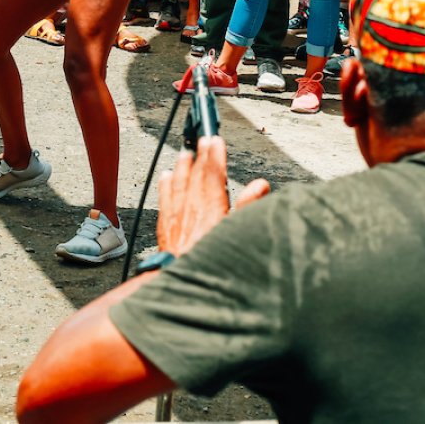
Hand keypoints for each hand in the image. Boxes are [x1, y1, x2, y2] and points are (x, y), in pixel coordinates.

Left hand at [157, 136, 269, 256]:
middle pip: (197, 175)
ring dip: (183, 167)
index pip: (214, 174)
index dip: (215, 155)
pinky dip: (165, 185)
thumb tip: (260, 185)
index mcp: (213, 208)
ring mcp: (177, 217)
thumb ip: (249, 207)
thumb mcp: (237, 234)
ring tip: (185, 153)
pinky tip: (165, 176)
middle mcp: (193, 208)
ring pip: (179, 184)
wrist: (186, 284)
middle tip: (202, 139)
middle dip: (201, 156)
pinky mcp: (166, 228)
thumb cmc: (214, 262)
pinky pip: (164, 200)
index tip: (216, 141)